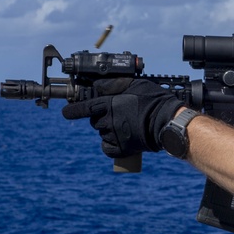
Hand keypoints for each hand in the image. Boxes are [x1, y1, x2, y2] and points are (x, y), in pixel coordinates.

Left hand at [62, 78, 182, 156]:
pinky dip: (110, 145)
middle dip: (101, 118)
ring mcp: (114, 136)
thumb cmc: (153, 100)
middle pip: (95, 122)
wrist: (167, 121)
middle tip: (116, 116)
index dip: (73, 111)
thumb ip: (113, 84)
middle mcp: (109, 121)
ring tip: (125, 126)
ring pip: (102, 134)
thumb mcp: (134, 85)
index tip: (66, 112)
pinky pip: (107, 148)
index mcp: (109, 105)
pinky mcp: (122, 149)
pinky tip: (120, 140)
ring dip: (108, 130)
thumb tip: (96, 85)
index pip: (84, 108)